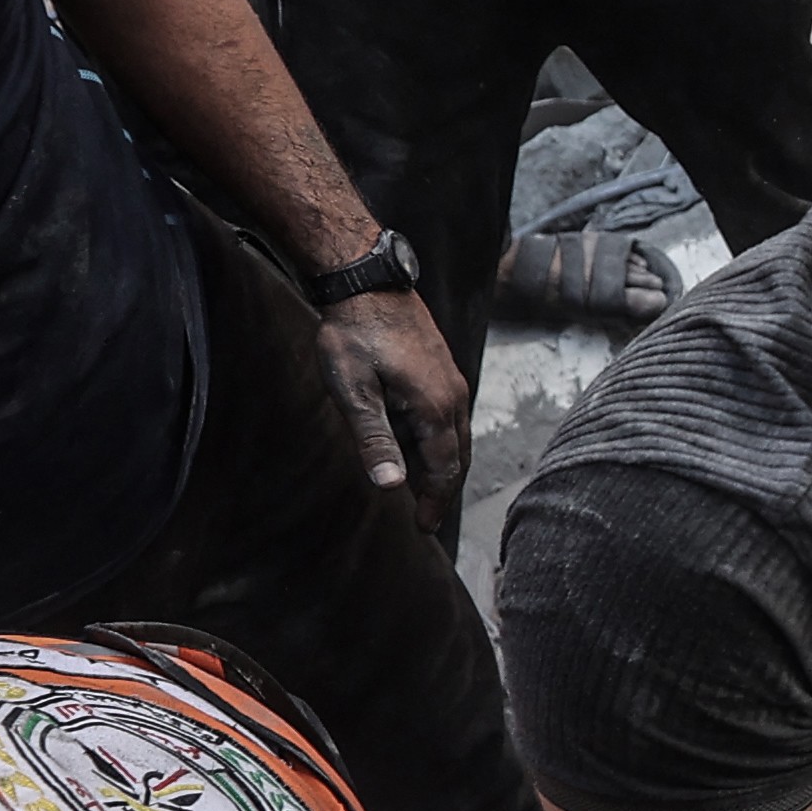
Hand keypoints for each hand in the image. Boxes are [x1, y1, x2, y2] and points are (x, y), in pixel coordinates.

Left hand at [317, 286, 472, 514]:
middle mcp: (453, 397)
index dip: (434, 503)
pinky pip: (450, 417)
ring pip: (456, 437)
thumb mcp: (355, 392)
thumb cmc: (354, 335)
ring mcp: (452, 381)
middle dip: (443, 490)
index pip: (444, 470)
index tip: (422, 528)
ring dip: (441, 466)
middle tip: (425, 517)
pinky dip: (439, 442)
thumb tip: (392, 487)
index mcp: (435, 408)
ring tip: (420, 488)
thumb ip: (375, 440)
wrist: (367, 282)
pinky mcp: (443, 369)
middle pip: (457, 457)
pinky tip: (418, 444)